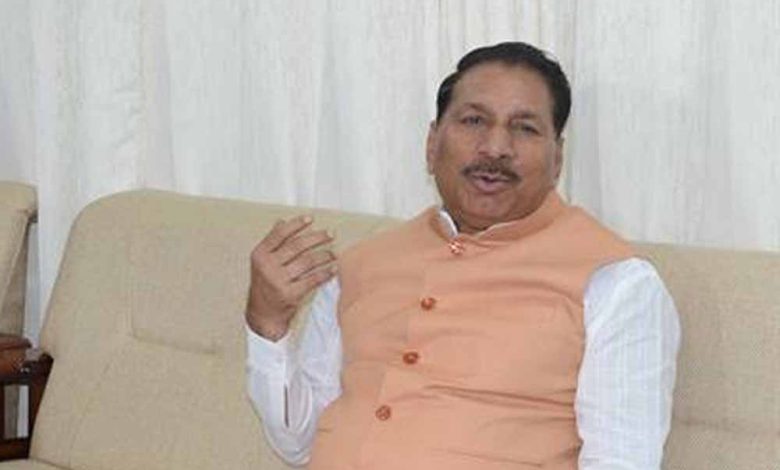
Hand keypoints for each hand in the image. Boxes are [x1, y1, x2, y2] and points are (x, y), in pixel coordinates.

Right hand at [246, 215, 336, 340]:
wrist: (261, 314)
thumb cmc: (264, 283)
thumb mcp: (262, 262)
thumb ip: (272, 242)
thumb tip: (281, 221)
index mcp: (260, 254)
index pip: (279, 234)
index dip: (296, 224)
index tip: (311, 219)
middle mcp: (267, 266)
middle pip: (297, 246)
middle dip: (316, 238)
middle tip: (330, 234)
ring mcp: (278, 280)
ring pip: (307, 262)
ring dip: (324, 255)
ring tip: (333, 253)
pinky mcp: (289, 294)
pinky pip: (312, 280)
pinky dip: (325, 274)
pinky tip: (333, 269)